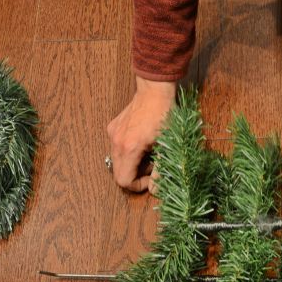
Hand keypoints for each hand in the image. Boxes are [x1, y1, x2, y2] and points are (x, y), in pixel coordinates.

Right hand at [106, 76, 177, 192]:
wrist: (155, 90)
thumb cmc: (165, 116)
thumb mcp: (168, 146)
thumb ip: (161, 171)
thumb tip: (156, 191)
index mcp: (129, 148)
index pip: (123, 180)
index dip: (138, 186)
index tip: (152, 179)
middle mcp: (116, 142)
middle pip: (118, 173)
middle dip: (136, 175)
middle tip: (153, 165)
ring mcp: (112, 134)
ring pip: (117, 161)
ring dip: (133, 164)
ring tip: (150, 153)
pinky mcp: (113, 127)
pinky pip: (117, 149)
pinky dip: (129, 153)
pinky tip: (143, 144)